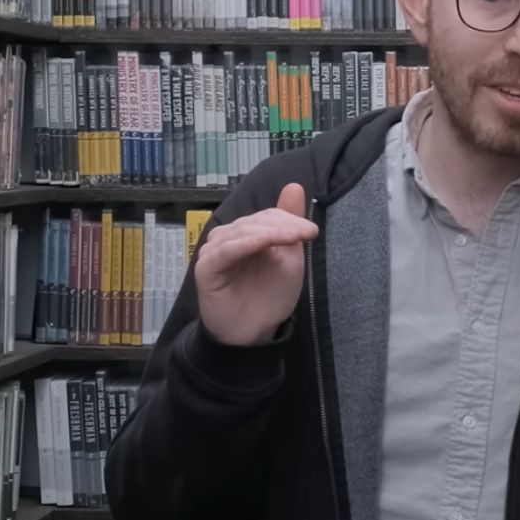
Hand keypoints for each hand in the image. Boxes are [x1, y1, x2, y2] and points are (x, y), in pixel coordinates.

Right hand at [194, 183, 317, 346]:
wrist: (252, 334)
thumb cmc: (269, 297)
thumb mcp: (288, 258)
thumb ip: (289, 224)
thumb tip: (293, 185)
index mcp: (247, 234)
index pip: (267, 217)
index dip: (289, 219)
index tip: (312, 231)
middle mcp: (228, 238)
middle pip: (256, 221)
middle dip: (283, 225)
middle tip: (307, 233)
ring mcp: (215, 251)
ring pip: (242, 231)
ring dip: (269, 232)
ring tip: (292, 238)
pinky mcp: (206, 267)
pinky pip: (227, 250)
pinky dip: (246, 243)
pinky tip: (263, 242)